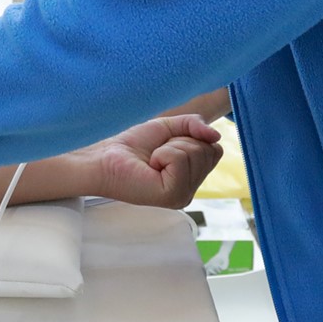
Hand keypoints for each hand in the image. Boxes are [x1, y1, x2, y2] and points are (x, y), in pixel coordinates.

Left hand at [84, 116, 223, 209]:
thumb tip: (216, 135)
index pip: (215, 150)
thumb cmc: (132, 146)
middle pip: (208, 151)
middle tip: (158, 152)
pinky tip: (151, 165)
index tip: (168, 144)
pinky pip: (180, 160)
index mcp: (191, 178)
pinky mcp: (172, 196)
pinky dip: (164, 154)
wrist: (106, 157)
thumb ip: (194, 125)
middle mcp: (191, 190)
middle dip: (181, 141)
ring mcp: (183, 196)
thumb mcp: (168, 128)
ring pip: (196, 154)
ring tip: (152, 160)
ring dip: (169, 147)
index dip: (192, 137)